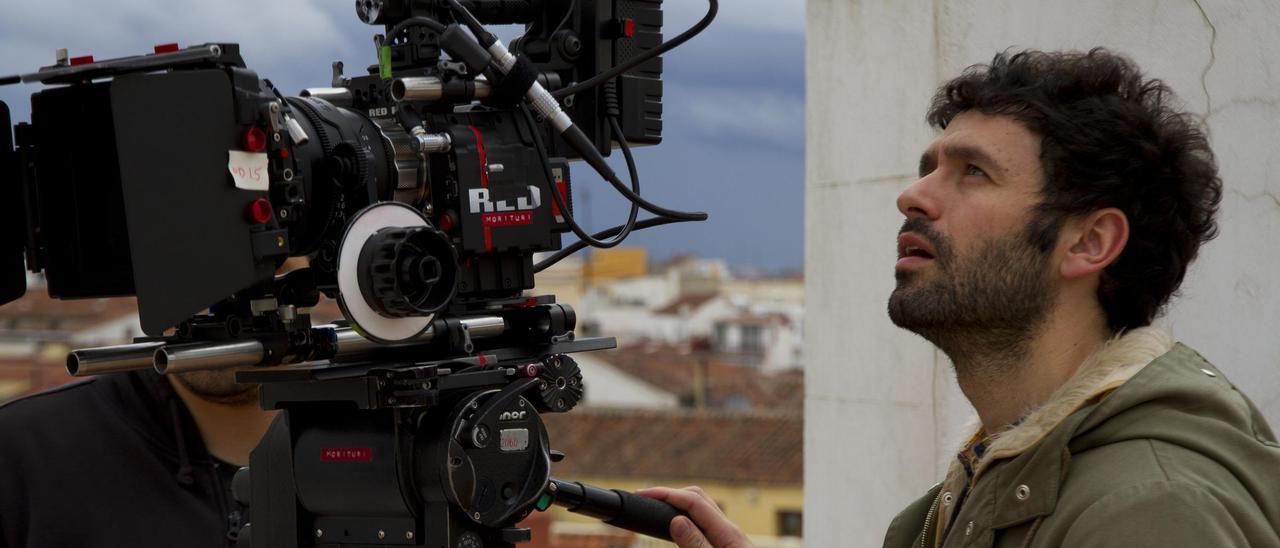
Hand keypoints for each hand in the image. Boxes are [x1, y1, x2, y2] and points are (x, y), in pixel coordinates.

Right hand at [635, 486, 753, 547]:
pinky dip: (688, 517)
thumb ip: (698, 545)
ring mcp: (730, 537)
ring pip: (702, 509)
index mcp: (728, 533)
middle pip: (698, 498)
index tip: (643, 495)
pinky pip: (706, 523)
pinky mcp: (728, 545)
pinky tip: (680, 526)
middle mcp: (730, 530)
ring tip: (658, 507)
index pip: (693, 501)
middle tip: (647, 498)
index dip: (666, 493)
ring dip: (680, 503)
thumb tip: (678, 520)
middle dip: (672, 493)